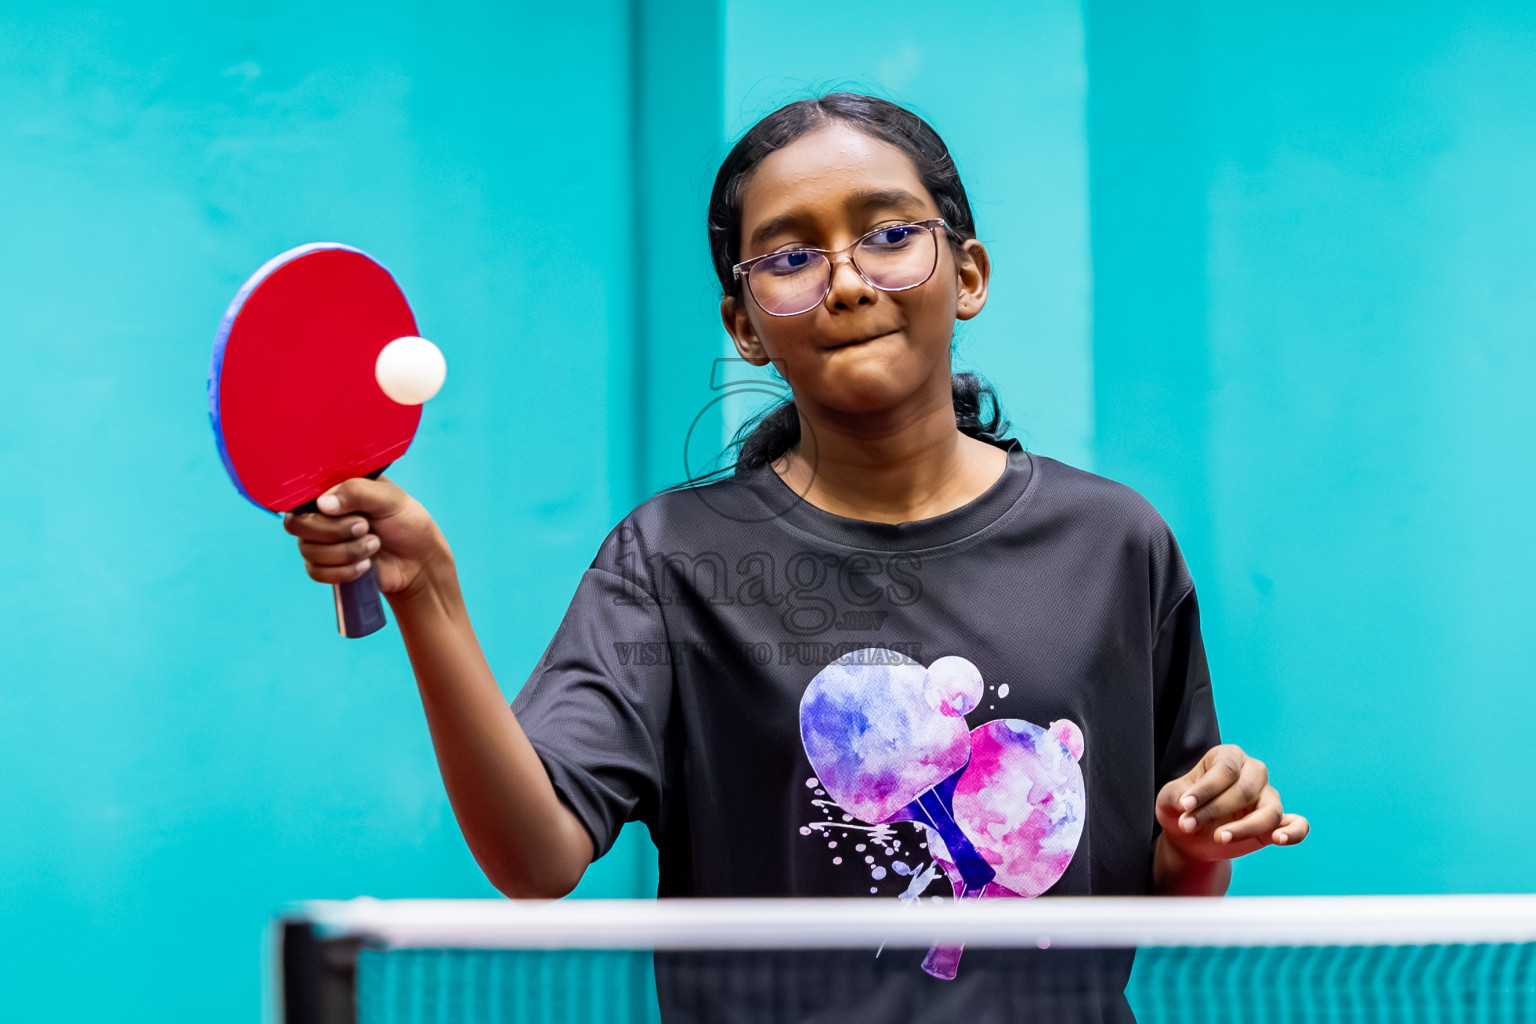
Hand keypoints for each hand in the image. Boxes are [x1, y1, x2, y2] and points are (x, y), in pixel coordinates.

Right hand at [282, 475, 448, 598]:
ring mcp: (321, 541)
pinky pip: (315, 572)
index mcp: (334, 489)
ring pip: (308, 550)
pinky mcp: (326, 566)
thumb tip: (322, 504)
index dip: (317, 505)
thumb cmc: (406, 523)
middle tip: (366, 527)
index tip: (340, 509)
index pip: (301, 494)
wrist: (419, 561)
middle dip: (334, 531)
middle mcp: (321, 514)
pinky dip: (344, 571)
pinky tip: (366, 565)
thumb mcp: (390, 498)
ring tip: (374, 545)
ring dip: (346, 552)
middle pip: (298, 524)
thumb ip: (357, 492)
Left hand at [1155, 744, 1308, 861]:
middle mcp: (1254, 773)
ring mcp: (1268, 797)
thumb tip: (1188, 805)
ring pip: (1269, 811)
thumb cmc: (1181, 807)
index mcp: (1228, 756)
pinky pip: (1298, 825)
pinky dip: (1293, 832)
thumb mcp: (1169, 799)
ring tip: (1219, 838)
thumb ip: (1177, 797)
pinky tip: (1278, 840)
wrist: (1190, 834)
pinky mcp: (1277, 822)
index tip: (1184, 807)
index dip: (1205, 790)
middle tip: (1189, 825)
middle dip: (1216, 810)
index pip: (1225, 770)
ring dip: (1244, 828)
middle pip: (1245, 790)